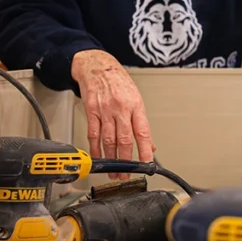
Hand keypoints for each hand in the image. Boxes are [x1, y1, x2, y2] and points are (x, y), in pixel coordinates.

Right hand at [71, 49, 154, 178]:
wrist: (98, 66)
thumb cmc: (118, 81)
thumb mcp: (136, 98)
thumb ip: (141, 122)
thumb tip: (149, 143)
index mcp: (136, 106)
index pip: (142, 132)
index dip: (145, 149)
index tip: (147, 163)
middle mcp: (121, 109)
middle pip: (124, 139)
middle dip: (126, 160)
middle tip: (127, 174)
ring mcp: (105, 110)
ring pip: (108, 140)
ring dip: (111, 158)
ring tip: (114, 171)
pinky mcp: (91, 112)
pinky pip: (93, 134)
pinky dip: (95, 149)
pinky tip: (98, 157)